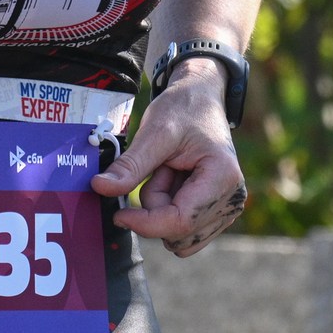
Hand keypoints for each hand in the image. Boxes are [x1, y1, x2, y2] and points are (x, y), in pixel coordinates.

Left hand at [89, 61, 246, 257]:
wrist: (200, 97)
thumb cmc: (183, 108)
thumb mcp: (154, 132)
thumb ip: (130, 165)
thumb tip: (99, 188)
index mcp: (223, 177)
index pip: (181, 221)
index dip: (146, 223)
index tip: (119, 214)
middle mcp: (232, 198)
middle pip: (178, 231)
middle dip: (157, 207)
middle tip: (159, 168)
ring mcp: (226, 207)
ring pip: (179, 234)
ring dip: (162, 208)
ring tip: (168, 171)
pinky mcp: (216, 211)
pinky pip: (182, 228)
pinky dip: (169, 208)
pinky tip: (174, 179)